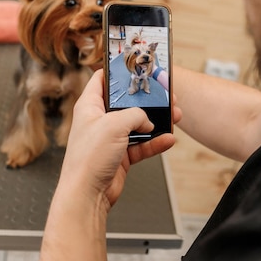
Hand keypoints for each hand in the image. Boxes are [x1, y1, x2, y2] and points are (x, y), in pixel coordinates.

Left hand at [58, 70, 178, 211]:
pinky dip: (155, 143)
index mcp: (90, 106)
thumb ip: (136, 115)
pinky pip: (142, 145)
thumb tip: (147, 120)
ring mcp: (110, 139)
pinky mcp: (120, 156)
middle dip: (147, 100)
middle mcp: (99, 121)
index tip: (134, 65)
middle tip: (164, 95)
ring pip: (138, 124)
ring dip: (156, 122)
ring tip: (173, 116)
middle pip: (127, 103)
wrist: (87, 195)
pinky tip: (168, 139)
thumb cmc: (88, 159)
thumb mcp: (115, 124)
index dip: (117, 71)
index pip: (102, 80)